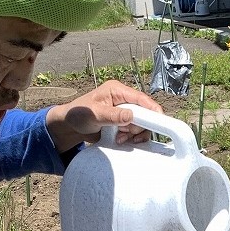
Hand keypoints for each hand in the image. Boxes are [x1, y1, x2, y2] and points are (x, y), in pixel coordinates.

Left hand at [46, 81, 162, 151]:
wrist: (69, 126)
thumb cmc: (78, 114)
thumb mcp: (94, 114)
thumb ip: (113, 115)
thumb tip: (131, 116)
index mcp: (117, 90)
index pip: (141, 98)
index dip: (152, 109)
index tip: (160, 121)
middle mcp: (123, 99)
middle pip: (144, 113)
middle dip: (138, 126)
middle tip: (127, 134)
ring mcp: (123, 111)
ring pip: (140, 123)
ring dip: (133, 133)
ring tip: (120, 138)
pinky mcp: (122, 122)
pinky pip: (134, 130)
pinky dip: (129, 137)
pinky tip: (119, 139)